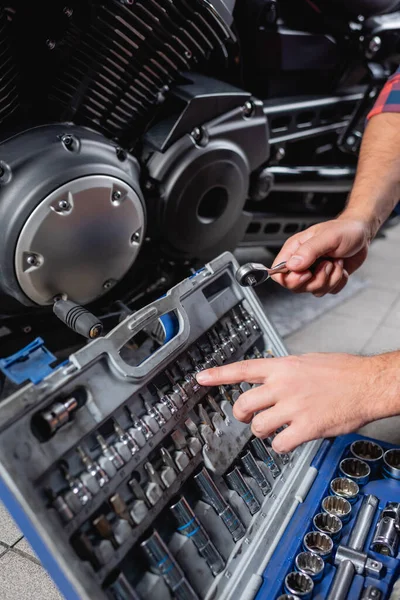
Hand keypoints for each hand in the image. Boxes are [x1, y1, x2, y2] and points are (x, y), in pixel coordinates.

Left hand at [196, 353, 390, 451]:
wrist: (367, 384)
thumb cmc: (343, 372)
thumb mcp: (308, 361)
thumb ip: (285, 371)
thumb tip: (272, 379)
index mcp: (283, 367)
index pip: (242, 369)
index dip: (218, 374)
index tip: (201, 378)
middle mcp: (283, 386)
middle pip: (243, 403)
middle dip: (241, 414)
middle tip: (246, 417)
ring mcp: (293, 407)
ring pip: (257, 426)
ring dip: (261, 431)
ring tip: (272, 429)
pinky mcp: (305, 427)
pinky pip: (279, 444)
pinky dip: (280, 445)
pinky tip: (288, 440)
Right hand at [270, 215, 371, 295]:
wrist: (362, 234)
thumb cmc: (344, 230)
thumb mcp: (327, 237)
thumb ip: (309, 251)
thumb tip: (292, 265)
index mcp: (295, 250)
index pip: (278, 272)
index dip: (290, 278)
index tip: (306, 272)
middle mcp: (302, 263)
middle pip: (295, 286)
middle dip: (315, 279)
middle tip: (326, 264)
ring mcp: (314, 273)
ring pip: (314, 290)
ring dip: (330, 279)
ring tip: (335, 262)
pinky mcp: (326, 279)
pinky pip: (328, 291)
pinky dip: (338, 282)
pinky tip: (340, 268)